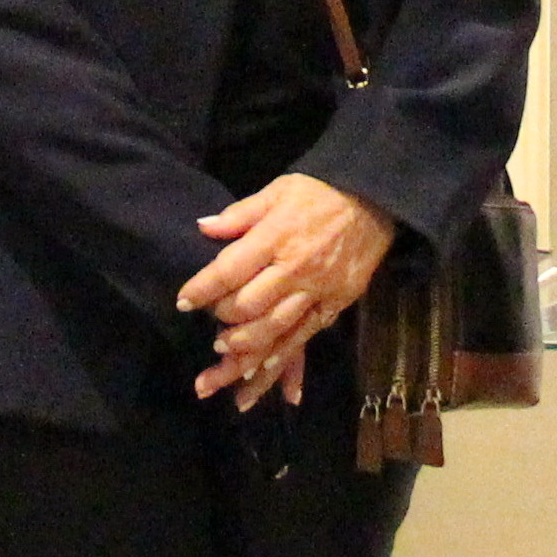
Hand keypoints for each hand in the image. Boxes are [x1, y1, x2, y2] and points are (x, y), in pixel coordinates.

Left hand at [178, 174, 394, 409]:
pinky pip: (305, 334)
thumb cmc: (319, 194)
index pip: (229, 269)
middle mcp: (295, 267)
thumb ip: (240, 214)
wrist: (374, 201)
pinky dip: (281, 353)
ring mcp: (318, 289)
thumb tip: (203, 227)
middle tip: (211, 321)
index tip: (183, 301)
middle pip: (250, 304)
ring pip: (276, 327)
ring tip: (224, 348)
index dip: (202, 289)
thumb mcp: (277, 191)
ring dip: (245, 343)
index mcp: (276, 236)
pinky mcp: (336, 303)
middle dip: (224, 317)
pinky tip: (261, 365)